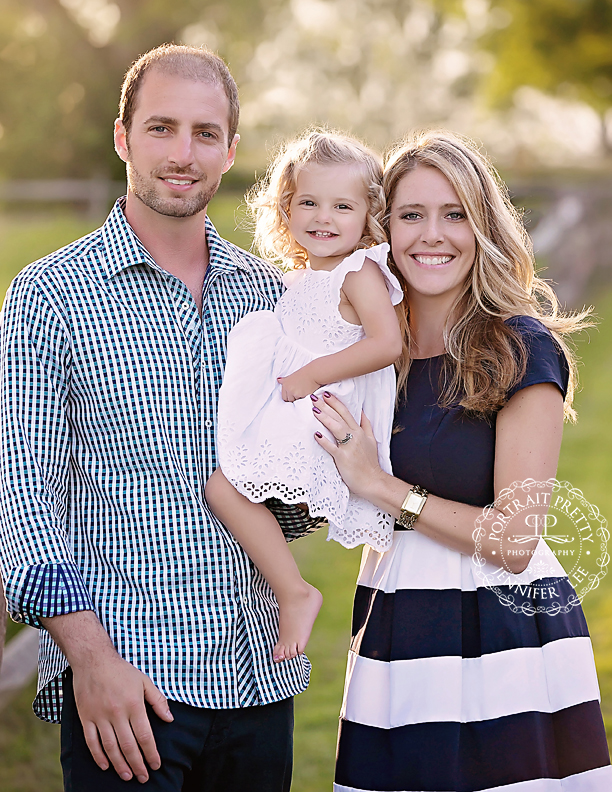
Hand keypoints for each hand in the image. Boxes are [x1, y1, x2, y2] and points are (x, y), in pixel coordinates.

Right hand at [72, 649, 172, 783]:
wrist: (93, 660)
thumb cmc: (121, 671)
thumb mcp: (144, 681)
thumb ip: (158, 701)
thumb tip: (169, 719)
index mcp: (134, 704)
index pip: (144, 736)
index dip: (151, 753)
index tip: (156, 765)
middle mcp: (117, 713)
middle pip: (128, 746)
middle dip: (138, 764)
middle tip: (143, 778)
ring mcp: (100, 716)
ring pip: (110, 748)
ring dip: (120, 765)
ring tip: (127, 776)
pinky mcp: (85, 718)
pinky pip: (92, 742)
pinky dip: (98, 757)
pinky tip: (106, 766)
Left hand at [277, 366, 320, 401]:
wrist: (314, 373)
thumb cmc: (304, 374)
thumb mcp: (292, 376)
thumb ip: (285, 380)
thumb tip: (278, 380)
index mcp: (285, 384)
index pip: (284, 397)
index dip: (289, 397)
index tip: (293, 395)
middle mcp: (289, 389)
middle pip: (289, 400)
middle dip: (293, 399)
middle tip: (299, 394)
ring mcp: (295, 393)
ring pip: (295, 401)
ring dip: (298, 399)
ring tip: (304, 392)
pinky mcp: (302, 396)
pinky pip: (301, 401)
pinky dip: (304, 399)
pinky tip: (307, 393)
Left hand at [312, 392, 383, 498]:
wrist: (373, 481)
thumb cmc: (369, 462)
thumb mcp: (372, 440)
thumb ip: (366, 426)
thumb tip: (362, 412)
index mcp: (359, 432)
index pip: (346, 413)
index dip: (336, 403)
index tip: (326, 394)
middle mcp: (354, 436)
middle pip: (339, 417)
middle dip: (327, 406)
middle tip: (315, 397)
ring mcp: (349, 447)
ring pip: (336, 428)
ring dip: (325, 418)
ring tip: (314, 410)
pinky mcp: (343, 458)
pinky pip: (332, 448)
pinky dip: (324, 441)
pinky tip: (315, 434)